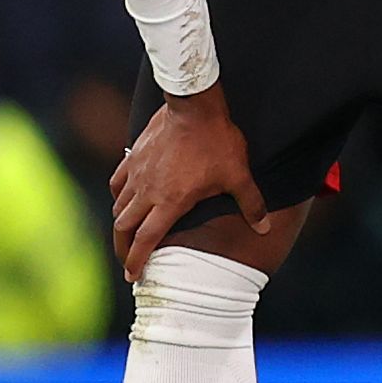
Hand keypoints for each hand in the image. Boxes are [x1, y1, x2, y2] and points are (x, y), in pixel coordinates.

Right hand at [111, 88, 268, 280]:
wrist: (194, 106)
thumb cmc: (217, 142)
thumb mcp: (239, 175)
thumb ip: (251, 203)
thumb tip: (264, 228)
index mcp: (169, 203)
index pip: (146, 240)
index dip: (137, 261)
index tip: (132, 276)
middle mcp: (147, 192)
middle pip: (124, 228)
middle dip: (123, 248)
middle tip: (127, 260)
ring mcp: (136, 174)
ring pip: (119, 207)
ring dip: (121, 224)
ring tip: (127, 233)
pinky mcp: (132, 157)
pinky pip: (117, 183)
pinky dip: (118, 196)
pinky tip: (124, 198)